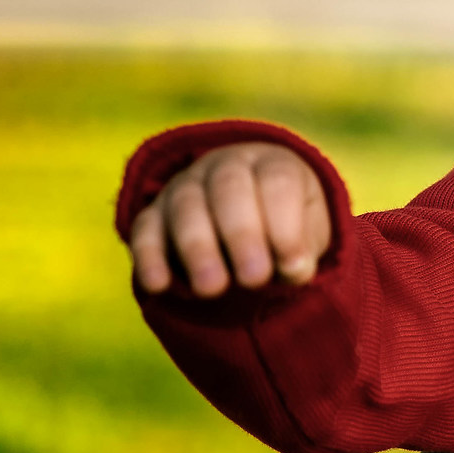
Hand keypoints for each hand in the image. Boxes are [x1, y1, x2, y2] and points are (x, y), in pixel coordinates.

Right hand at [128, 143, 331, 297]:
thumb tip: (293, 270)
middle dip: (241, 235)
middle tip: (253, 279)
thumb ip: (303, 248)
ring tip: (212, 289)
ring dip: (198, 248)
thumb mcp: (308, 233)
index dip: (286, 226)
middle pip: (229, 189)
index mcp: (273, 164)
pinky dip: (149, 256)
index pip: (278, 182)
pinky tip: (158, 285)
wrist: (250, 215)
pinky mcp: (154, 213)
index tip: (293, 267)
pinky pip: (145, 229)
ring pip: (186, 207)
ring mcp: (185, 185)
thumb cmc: (286, 226)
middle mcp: (226, 166)